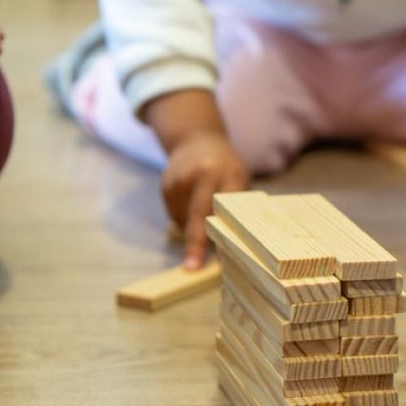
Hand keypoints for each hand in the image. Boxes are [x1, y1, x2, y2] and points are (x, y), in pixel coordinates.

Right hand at [146, 90, 248, 267]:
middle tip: (191, 266)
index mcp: (229, 174)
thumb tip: (234, 247)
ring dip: (191, 229)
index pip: (226, 208)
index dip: (222, 232)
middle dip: (195, 243)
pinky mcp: (166, 184)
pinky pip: (173, 215)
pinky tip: (190, 205)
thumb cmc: (226, 167)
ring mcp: (181, 179)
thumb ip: (236, 207)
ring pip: (183, 220)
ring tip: (202, 215)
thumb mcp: (239, 179)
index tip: (219, 256)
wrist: (196, 139)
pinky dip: (182, 219)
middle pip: (197, 215)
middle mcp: (203, 174)